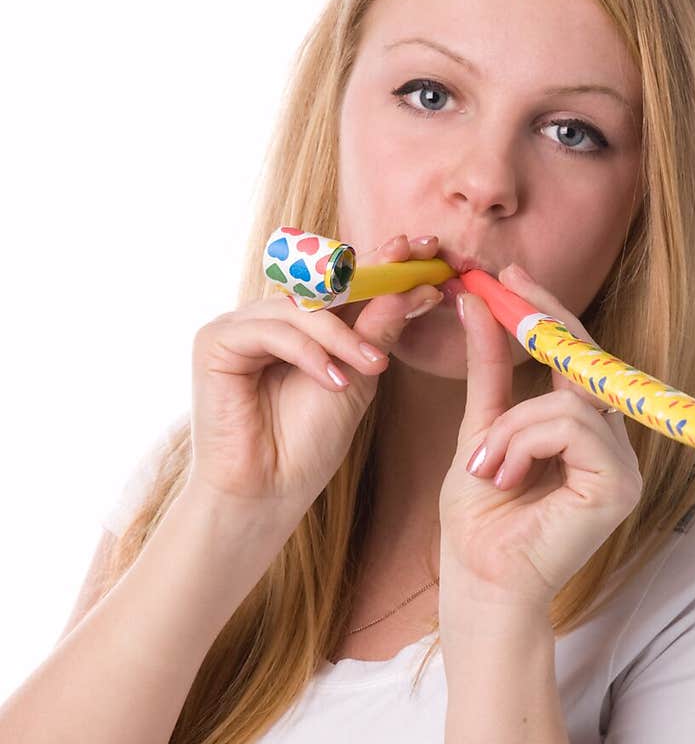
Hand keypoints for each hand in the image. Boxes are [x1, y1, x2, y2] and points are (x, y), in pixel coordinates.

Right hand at [186, 233, 442, 524]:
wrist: (270, 491)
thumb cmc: (310, 443)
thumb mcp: (358, 379)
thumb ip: (377, 332)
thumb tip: (412, 287)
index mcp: (301, 323)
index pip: (345, 283)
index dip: (386, 263)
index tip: (430, 251)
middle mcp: (268, 316)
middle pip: (322, 282)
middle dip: (372, 272)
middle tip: (413, 265)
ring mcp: (240, 326)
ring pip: (302, 308)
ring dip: (343, 336)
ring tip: (374, 366)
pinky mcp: (215, 341)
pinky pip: (273, 330)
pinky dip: (308, 353)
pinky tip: (333, 382)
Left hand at [438, 263, 642, 609]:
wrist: (479, 581)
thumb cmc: (479, 520)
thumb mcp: (479, 429)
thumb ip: (489, 371)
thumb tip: (476, 303)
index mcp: (584, 432)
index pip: (577, 356)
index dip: (548, 312)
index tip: (511, 275)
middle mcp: (612, 443)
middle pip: (586, 362)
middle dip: (542, 322)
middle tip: (499, 288)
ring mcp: (623, 464)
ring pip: (569, 401)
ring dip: (511, 428)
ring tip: (484, 468)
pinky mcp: (620, 484)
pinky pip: (572, 427)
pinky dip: (524, 443)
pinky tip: (502, 478)